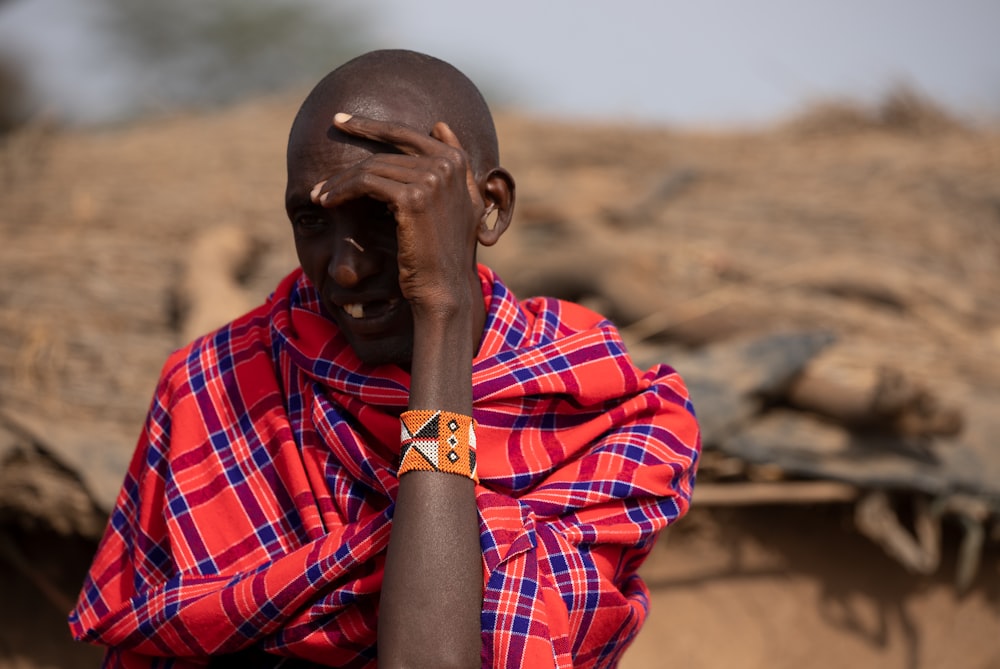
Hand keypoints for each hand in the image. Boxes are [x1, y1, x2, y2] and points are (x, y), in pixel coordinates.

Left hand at [310, 113, 485, 318]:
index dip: (371, 126)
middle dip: (347, 167)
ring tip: (320, 195)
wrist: (444, 288)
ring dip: (339, 182)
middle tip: (321, 177)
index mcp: (457, 161)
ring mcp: (432, 179)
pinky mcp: (413, 197)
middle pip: (384, 154)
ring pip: (370, 168)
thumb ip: (455, 167)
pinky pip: (365, 183)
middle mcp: (448, 164)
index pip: (406, 133)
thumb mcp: (461, 204)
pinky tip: (326, 202)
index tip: (340, 121)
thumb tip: (440, 124)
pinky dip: (341, 191)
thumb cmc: (444, 253)